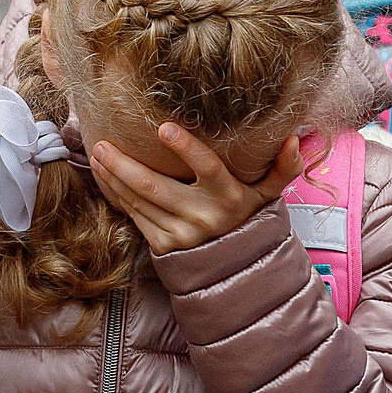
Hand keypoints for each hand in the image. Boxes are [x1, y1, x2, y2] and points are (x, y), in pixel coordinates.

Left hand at [89, 124, 302, 254]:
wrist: (237, 265)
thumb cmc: (248, 215)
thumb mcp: (269, 193)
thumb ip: (284, 167)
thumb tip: (296, 138)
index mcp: (229, 196)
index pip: (207, 168)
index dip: (186, 148)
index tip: (163, 127)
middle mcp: (203, 216)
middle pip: (155, 186)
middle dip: (123, 164)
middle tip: (101, 143)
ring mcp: (181, 233)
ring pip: (138, 200)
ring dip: (111, 177)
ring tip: (96, 154)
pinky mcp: (164, 245)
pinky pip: (133, 215)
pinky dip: (115, 194)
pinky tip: (103, 176)